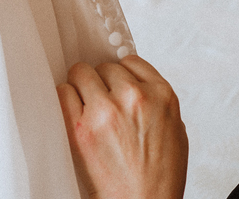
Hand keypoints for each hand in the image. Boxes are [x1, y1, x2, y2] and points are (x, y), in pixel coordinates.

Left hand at [57, 56, 187, 198]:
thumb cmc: (161, 176)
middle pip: (103, 67)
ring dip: (81, 89)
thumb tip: (132, 84)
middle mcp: (134, 97)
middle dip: (101, 83)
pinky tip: (72, 113)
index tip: (116, 86)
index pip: (129, 62)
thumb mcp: (175, 128)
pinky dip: (65, 100)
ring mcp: (105, 110)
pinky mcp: (80, 128)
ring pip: (80, 73)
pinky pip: (62, 93)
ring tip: (86, 109)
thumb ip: (156, 100)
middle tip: (102, 103)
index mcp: (161, 94)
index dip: (120, 76)